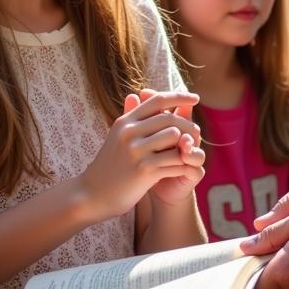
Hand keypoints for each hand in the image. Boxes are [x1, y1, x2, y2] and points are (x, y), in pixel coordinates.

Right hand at [77, 89, 201, 220]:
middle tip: (196, 134)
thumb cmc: (109, 165)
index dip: (179, 96)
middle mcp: (130, 132)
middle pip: (169, 118)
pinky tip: (183, 168)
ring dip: (186, 145)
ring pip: (174, 136)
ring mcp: (136, 151)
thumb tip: (140, 93)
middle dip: (188, 125)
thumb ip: (132, 117)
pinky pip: (174, 161)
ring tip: (187, 152)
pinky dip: (183, 164)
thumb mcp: (117, 135)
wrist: (91, 194)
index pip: (157, 100)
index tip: (195, 98)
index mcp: (125, 121)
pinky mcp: (144, 171)